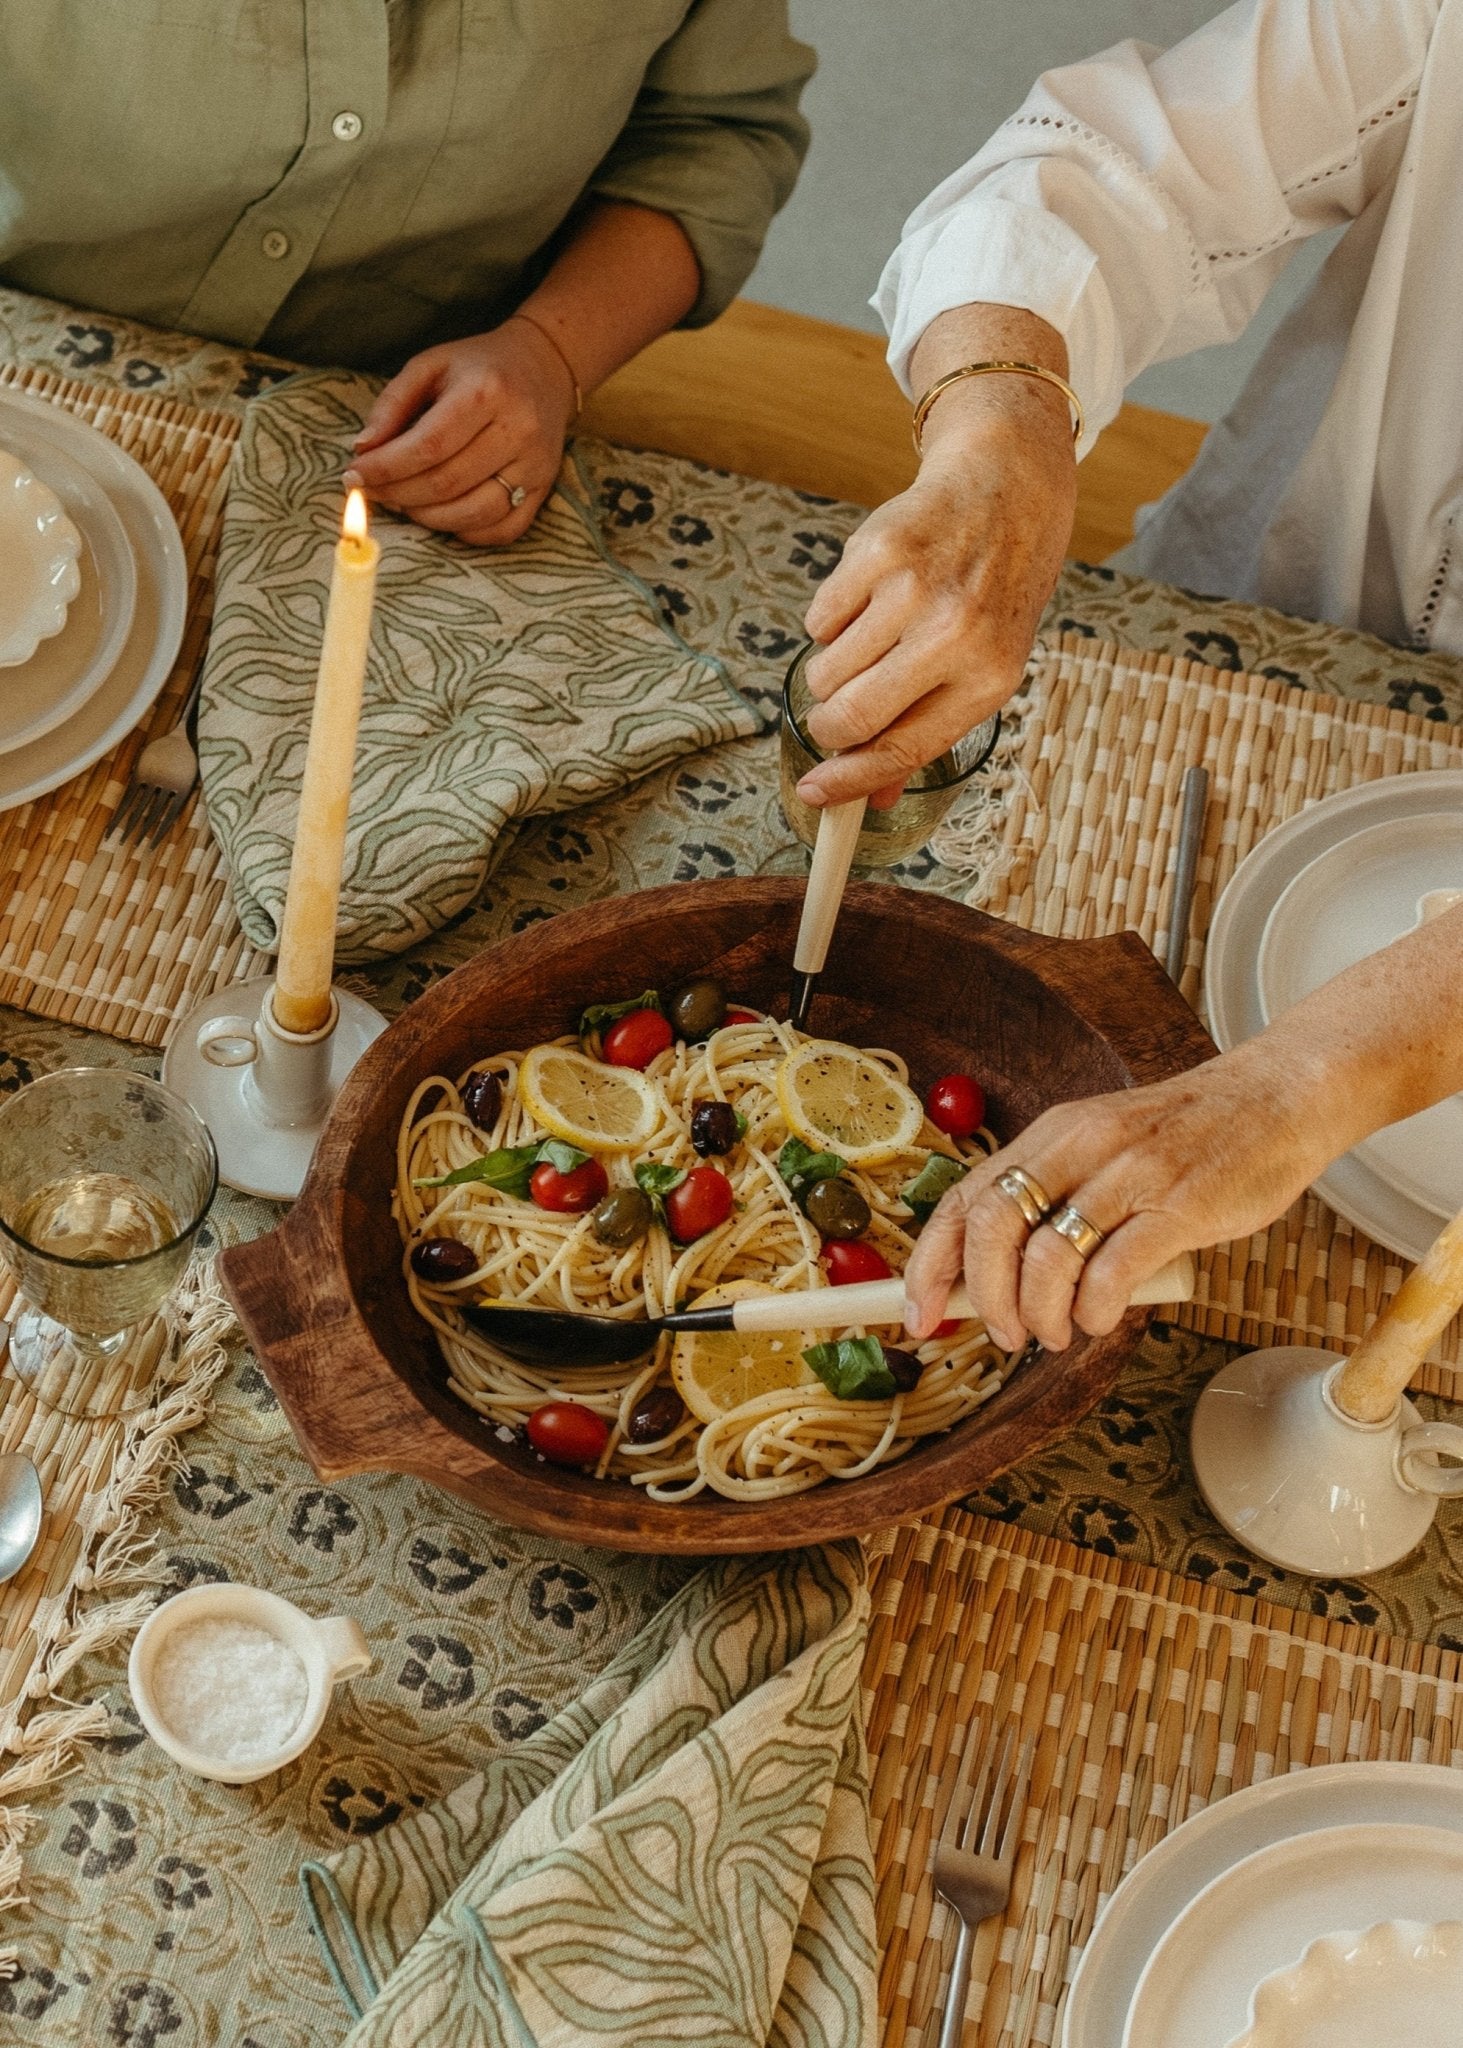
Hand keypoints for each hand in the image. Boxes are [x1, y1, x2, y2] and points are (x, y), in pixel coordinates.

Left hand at [345, 319, 576, 545]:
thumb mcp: (430, 366)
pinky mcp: (545, 489)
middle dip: (400, 494)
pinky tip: (444, 515)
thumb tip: (363, 451)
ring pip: (474, 513)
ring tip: (405, 503)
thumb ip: (392, 404)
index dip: (386, 468)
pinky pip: (502, 529)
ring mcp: (535, 465)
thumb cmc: (478, 367)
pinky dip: (466, 532)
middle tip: (374, 492)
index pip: (428, 445)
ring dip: (428, 518)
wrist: (545, 368)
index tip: (355, 476)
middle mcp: (517, 430)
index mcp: (486, 391)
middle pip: (447, 483)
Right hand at [795, 390, 1074, 808]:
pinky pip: (819, 619)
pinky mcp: (877, 550)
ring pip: (827, 669)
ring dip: (832, 669)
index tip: (813, 791)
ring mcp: (914, 590)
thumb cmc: (993, 593)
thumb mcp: (986, 667)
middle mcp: (956, 635)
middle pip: (853, 715)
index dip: (850, 779)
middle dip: (827, 726)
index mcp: (989, 678)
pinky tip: (869, 597)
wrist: (1007, 492)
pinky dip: (831, 620)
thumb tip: (874, 798)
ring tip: (869, 639)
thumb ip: (928, 729)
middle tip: (829, 714)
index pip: (904, 748)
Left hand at [903, 1047, 1339, 1353]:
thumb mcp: (1102, 1148)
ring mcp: (1129, 1174)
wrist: (1277, 1098)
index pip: (964, 1199)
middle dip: (983, 1297)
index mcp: (1052, 1133)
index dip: (930, 1263)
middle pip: (993, 1229)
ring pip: (1048, 1257)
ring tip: (1058, 1332)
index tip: (917, 1313)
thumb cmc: (1189, 1137)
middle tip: (1000, 1334)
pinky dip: (1095, 1310)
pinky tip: (1101, 1318)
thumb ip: (1055, 1196)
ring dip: (1042, 1314)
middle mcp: (1080, 1147)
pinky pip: (1111, 1272)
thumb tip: (994, 1277)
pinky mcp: (1178, 1206)